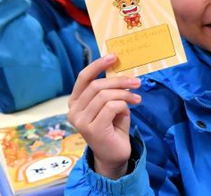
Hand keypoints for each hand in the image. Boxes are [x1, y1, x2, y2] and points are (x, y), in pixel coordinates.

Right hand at [68, 54, 140, 179]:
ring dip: (125, 94)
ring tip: (137, 99)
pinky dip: (123, 105)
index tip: (113, 57)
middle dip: (119, 81)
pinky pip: (111, 107)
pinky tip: (129, 110)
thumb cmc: (113, 126)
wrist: (114, 154)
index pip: (83, 77)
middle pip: (97, 85)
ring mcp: (81, 121)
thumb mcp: (111, 103)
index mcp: (76, 101)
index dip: (98, 65)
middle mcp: (74, 111)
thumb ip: (110, 89)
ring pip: (105, 95)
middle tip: (136, 82)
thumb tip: (120, 69)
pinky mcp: (92, 129)